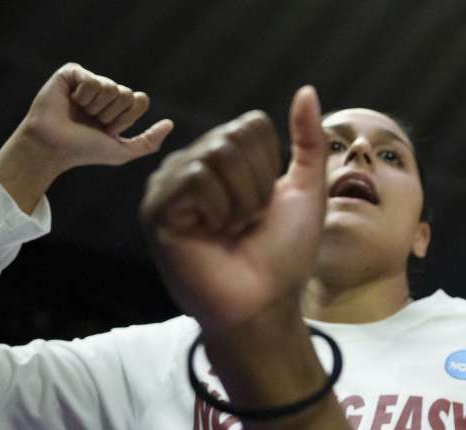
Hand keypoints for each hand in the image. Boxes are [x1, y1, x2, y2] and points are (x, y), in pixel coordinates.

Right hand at [0, 63, 173, 211]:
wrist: (53, 146)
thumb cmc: (84, 150)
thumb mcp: (122, 151)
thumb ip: (149, 141)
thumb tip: (170, 123)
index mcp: (118, 108)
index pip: (140, 100)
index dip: (126, 118)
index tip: (109, 130)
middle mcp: (105, 93)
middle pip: (127, 94)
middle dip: (111, 114)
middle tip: (91, 122)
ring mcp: (88, 81)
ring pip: (111, 86)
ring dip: (96, 107)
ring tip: (79, 113)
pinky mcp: (71, 73)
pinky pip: (91, 80)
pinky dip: (82, 96)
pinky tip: (69, 101)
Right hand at [140, 86, 326, 335]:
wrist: (265, 302)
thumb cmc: (283, 253)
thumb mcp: (307, 190)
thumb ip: (309, 142)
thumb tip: (306, 91)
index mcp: (223, 159)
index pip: (251, 126)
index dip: (271, 168)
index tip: (266, 207)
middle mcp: (192, 164)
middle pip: (235, 138)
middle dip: (257, 186)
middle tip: (247, 222)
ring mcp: (170, 184)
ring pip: (217, 155)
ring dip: (242, 201)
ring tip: (231, 230)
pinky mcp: (157, 208)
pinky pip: (196, 179)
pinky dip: (220, 209)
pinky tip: (212, 234)